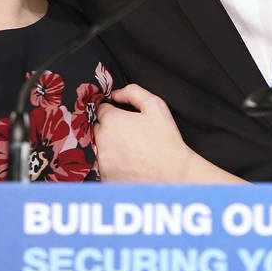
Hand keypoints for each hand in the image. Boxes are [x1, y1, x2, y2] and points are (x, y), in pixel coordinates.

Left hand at [94, 84, 241, 182]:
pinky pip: (104, 166)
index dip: (114, 112)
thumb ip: (133, 92)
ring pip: (100, 148)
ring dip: (110, 147)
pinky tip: (130, 164)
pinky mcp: (105, 177)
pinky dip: (113, 164)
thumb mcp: (155, 106)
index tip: (125, 119)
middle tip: (131, 135)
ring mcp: (102, 161)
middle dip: (110, 129)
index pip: (101, 109)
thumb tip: (116, 93)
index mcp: (111, 121)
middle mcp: (102, 141)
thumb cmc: (165, 140)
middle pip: (98, 128)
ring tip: (132, 151)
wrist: (173, 174)